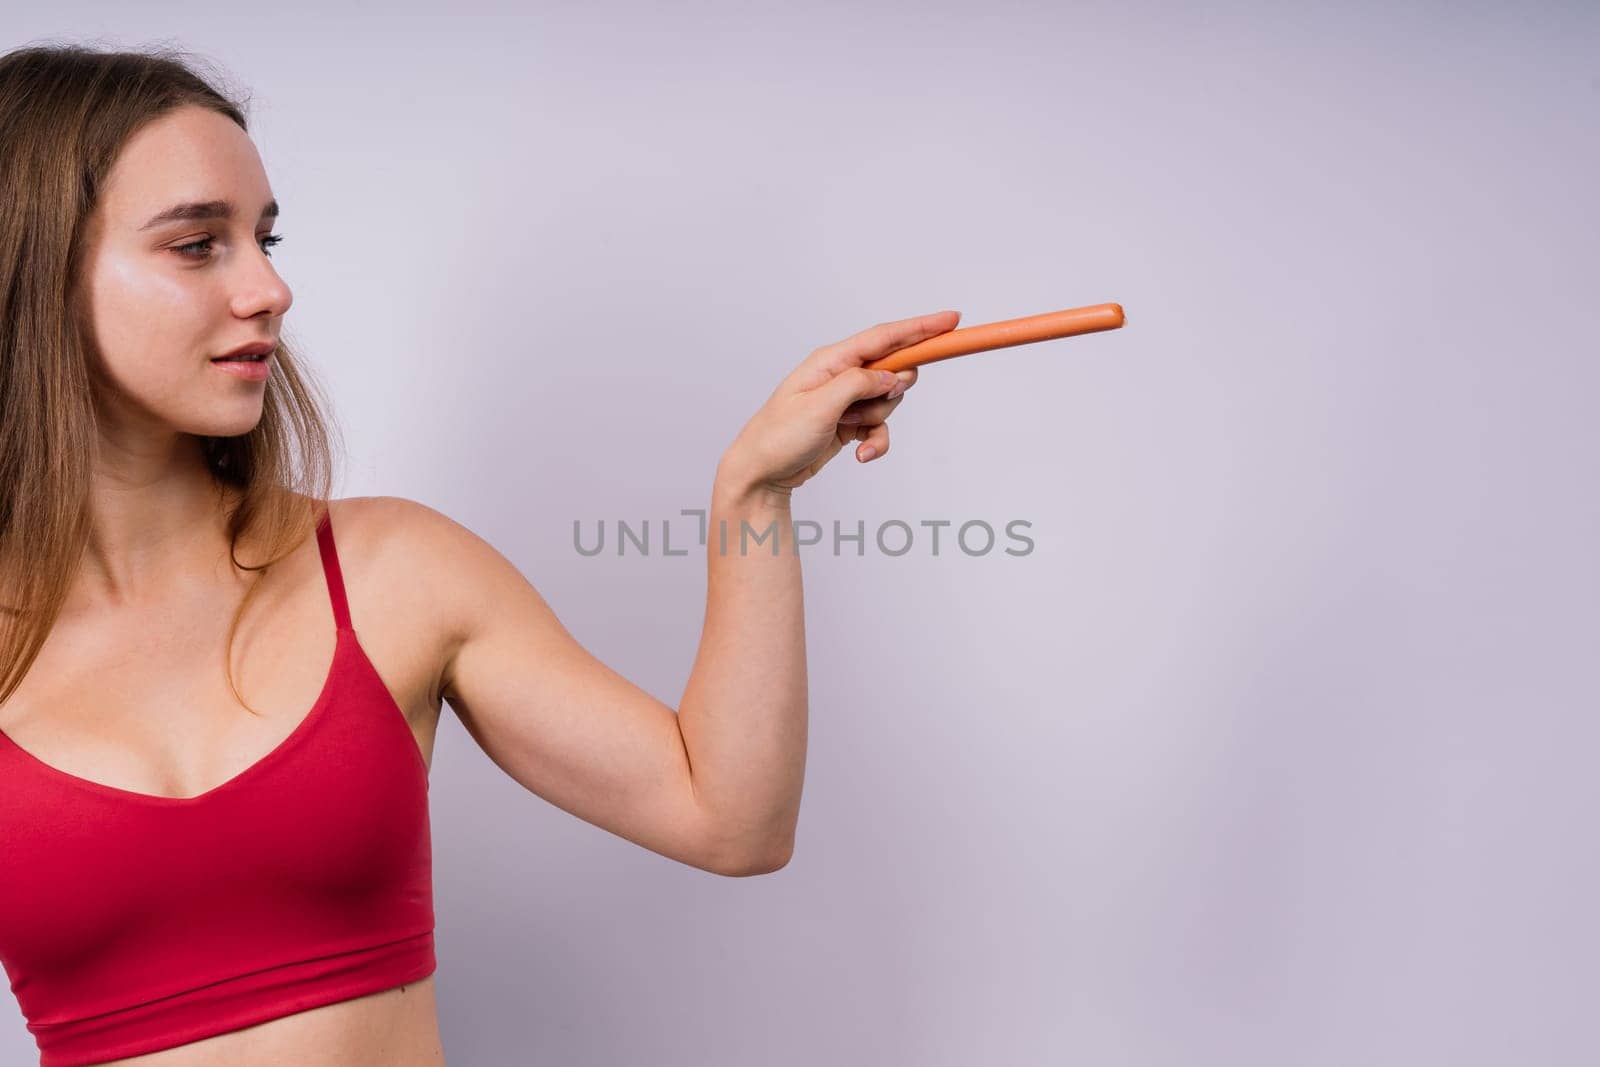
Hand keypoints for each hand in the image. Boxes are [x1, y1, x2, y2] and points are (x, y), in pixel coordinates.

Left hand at [719, 310, 959, 497]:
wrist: (761, 472)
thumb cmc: (778, 436)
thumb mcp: (819, 407)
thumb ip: (859, 385)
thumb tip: (892, 375)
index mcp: (831, 361)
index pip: (884, 337)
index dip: (921, 328)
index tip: (952, 320)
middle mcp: (840, 374)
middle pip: (893, 368)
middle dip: (893, 389)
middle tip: (867, 406)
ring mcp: (846, 399)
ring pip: (889, 400)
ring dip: (878, 420)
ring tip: (849, 431)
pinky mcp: (849, 423)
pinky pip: (880, 426)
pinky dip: (876, 441)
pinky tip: (860, 455)